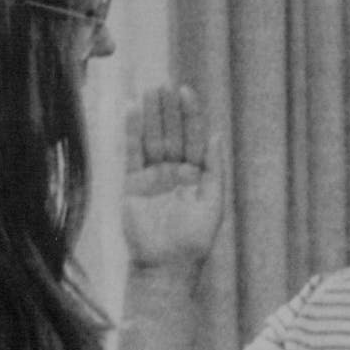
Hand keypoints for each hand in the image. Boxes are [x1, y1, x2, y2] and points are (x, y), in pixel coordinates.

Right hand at [123, 85, 224, 267]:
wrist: (167, 265)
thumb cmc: (195, 239)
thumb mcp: (214, 201)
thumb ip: (215, 167)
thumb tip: (218, 135)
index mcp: (196, 174)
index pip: (193, 136)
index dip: (190, 114)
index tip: (185, 90)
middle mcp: (174, 172)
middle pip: (171, 133)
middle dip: (168, 109)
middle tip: (163, 83)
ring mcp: (152, 177)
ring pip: (151, 139)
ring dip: (150, 115)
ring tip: (148, 90)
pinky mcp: (132, 185)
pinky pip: (131, 153)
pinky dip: (131, 132)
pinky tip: (132, 112)